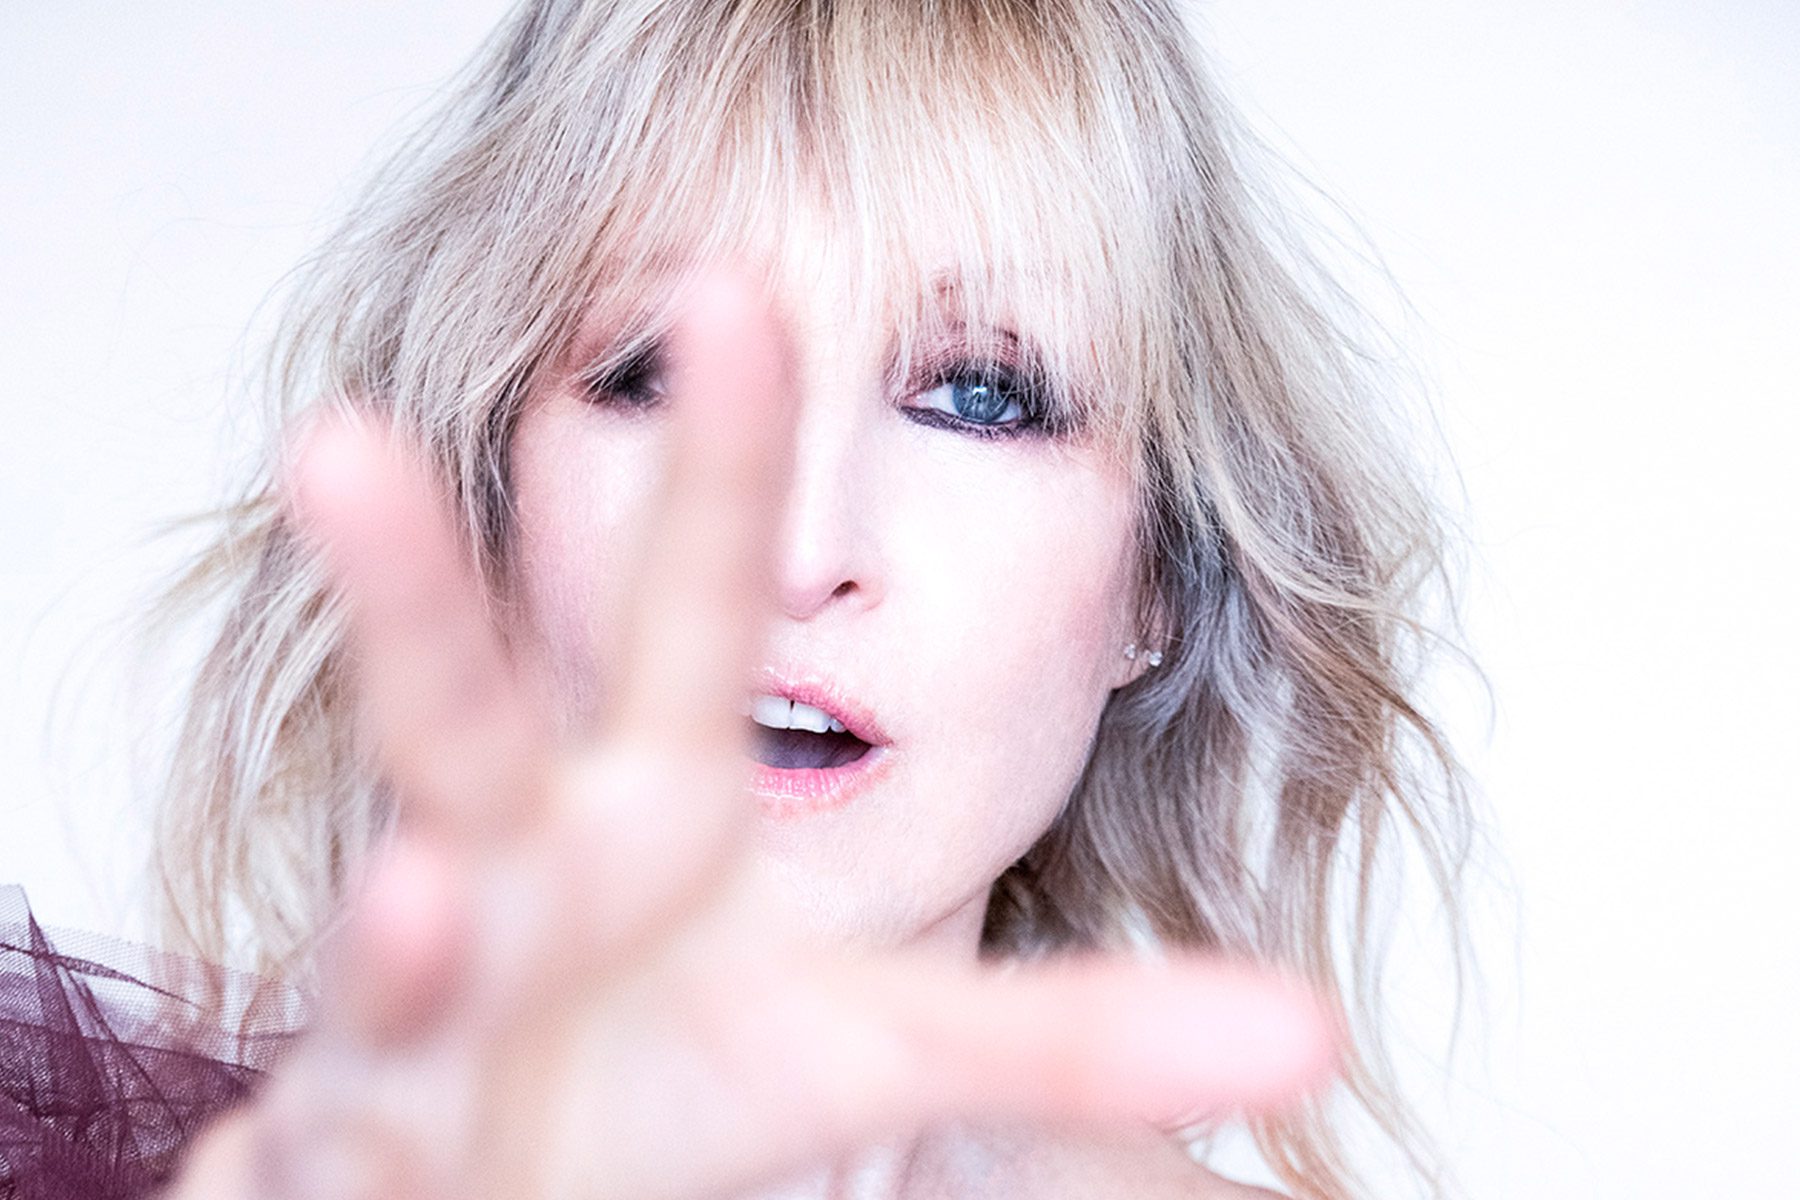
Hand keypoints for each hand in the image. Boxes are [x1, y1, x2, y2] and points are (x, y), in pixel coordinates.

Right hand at [171, 272, 1332, 1199]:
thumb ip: (1083, 1033)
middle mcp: (519, 860)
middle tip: (346, 437)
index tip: (743, 281)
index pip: (691, 605)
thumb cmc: (699, 1066)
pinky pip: (338, 1106)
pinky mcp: (360, 1130)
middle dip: (412, 577)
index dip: (722, 457)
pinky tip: (369, 1051)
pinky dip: (350, 1085)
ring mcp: (422, 991)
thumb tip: (1314, 1031)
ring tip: (409, 843)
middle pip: (463, 700)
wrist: (542, 1178)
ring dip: (385, 868)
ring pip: (382, 904)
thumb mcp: (896, 1040)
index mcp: (655, 799)